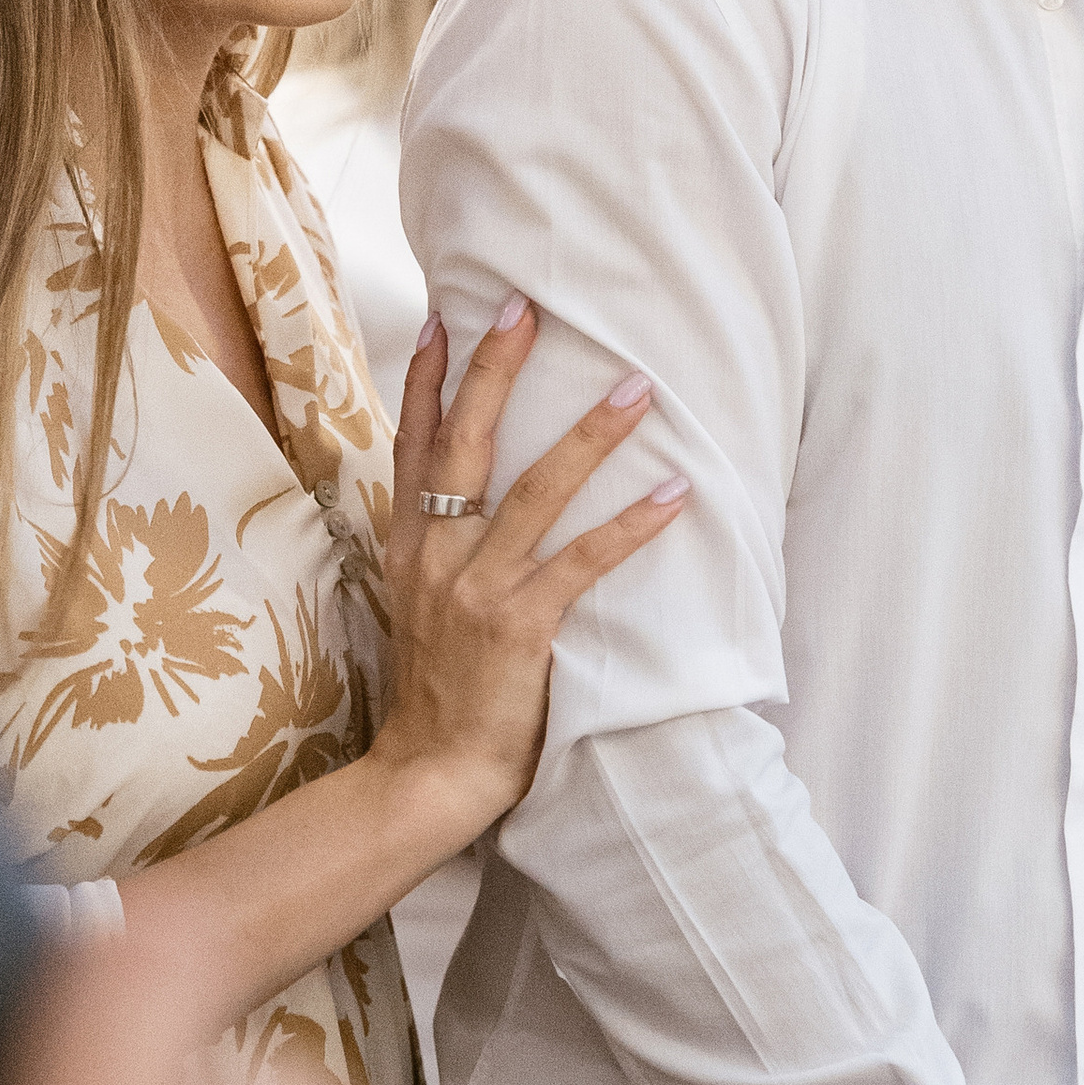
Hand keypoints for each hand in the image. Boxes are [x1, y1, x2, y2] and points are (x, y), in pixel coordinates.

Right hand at [375, 299, 687, 831]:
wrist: (428, 775)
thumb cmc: (440, 696)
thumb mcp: (422, 610)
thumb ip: (443, 555)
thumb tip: (471, 507)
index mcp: (409, 550)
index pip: (414, 446)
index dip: (429, 381)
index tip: (445, 319)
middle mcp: (436, 557)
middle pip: (465, 444)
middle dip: (494, 371)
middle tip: (526, 309)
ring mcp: (476, 589)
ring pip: (534, 490)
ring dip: (589, 434)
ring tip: (636, 387)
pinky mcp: (520, 626)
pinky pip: (583, 561)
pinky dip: (631, 525)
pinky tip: (673, 492)